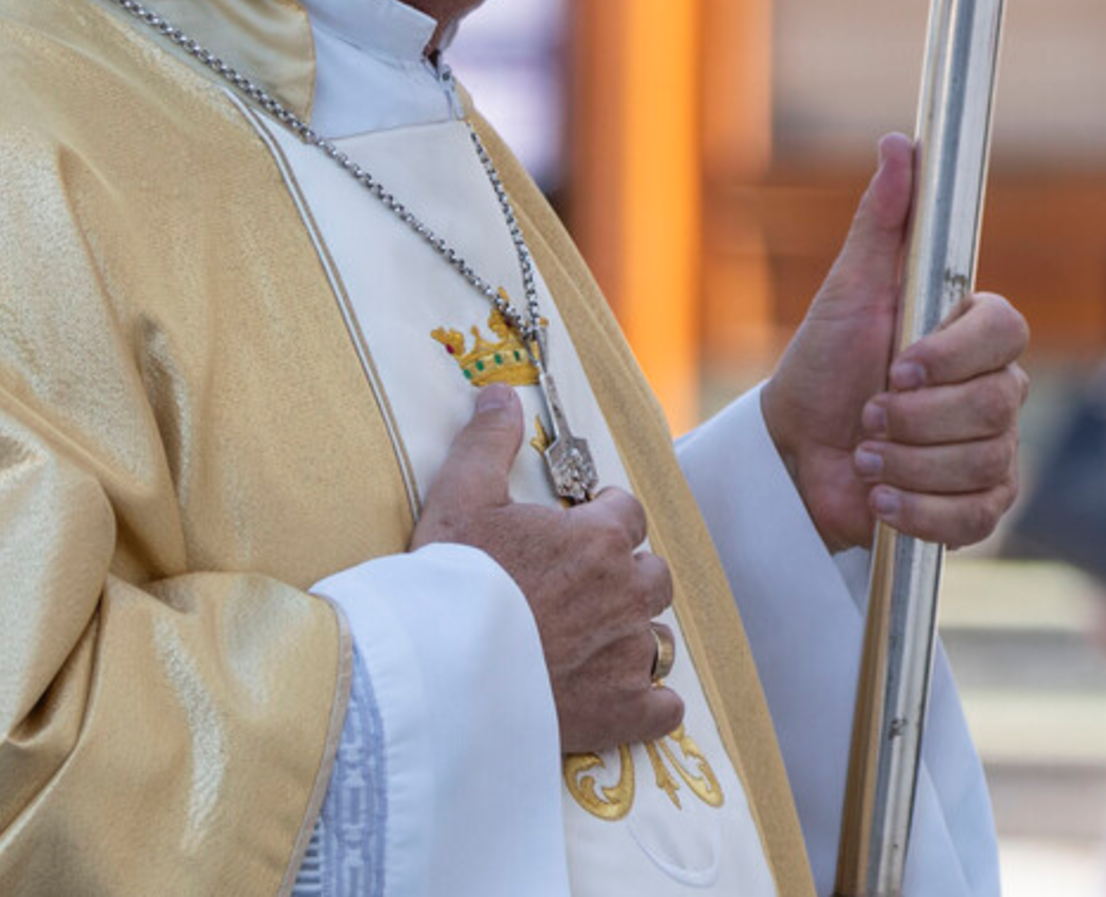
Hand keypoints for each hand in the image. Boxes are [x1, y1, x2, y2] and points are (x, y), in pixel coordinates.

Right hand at [411, 388, 682, 754]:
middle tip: (581, 587)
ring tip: (592, 640)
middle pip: (651, 574)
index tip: (580, 529)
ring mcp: (627, 655)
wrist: (441, 668)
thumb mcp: (460, 497)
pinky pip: (664, 708)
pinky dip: (650, 704)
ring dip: (632, 634)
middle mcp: (625, 592)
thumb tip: (500, 395)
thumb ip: (488, 442)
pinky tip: (622, 696)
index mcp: (597, 539)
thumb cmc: (451, 582)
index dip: (605, 518)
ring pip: (657, 636)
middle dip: (625, 575)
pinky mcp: (622, 711)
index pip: (628, 514)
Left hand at [759, 133, 1031, 552]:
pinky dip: (918, 509)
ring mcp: (993, 451)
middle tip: (867, 413)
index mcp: (971, 334)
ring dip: (908, 461)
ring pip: (984, 461)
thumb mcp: (846, 291)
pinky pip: (975, 517)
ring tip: (865, 453)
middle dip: (917, 417)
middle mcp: (994, 390)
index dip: (953, 355)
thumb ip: (881, 221)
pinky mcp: (978, 507)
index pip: (1006, 331)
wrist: (795, 455)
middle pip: (996, 405)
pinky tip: (880, 495)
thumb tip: (901, 142)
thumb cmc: (822, 366)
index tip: (898, 365)